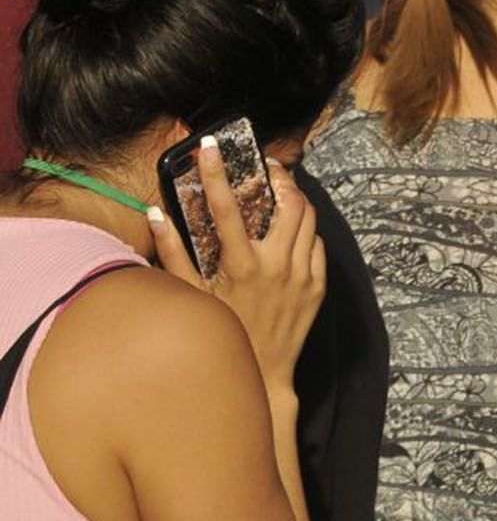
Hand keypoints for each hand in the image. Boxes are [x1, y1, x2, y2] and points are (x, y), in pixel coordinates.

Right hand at [149, 145, 324, 388]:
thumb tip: (155, 213)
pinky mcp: (318, 285)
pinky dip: (306, 229)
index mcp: (241, 266)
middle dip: (278, 177)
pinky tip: (292, 227)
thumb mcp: (190, 296)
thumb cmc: (222, 334)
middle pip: (288, 203)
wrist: (264, 375)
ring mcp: (302, 275)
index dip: (218, 171)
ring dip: (296, 198)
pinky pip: (317, 244)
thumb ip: (171, 253)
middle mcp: (276, 266)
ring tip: (280, 188)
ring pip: (309, 218)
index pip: (228, 206)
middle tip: (265, 167)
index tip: (211, 146)